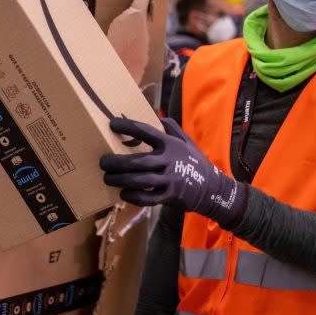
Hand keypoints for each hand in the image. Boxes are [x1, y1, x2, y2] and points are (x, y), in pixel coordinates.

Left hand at [100, 117, 246, 227]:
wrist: (213, 188)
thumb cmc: (195, 162)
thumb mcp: (186, 141)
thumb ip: (171, 128)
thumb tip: (156, 116)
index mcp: (171, 145)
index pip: (147, 132)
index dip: (129, 127)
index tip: (112, 125)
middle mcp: (170, 161)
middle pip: (138, 161)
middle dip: (117, 162)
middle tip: (103, 162)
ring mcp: (170, 180)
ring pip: (140, 180)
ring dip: (120, 180)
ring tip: (107, 178)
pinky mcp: (170, 196)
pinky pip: (147, 198)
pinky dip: (133, 196)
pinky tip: (123, 193)